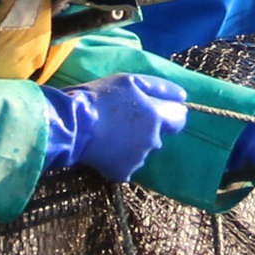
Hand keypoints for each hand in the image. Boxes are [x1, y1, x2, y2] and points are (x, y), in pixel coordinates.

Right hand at [43, 73, 188, 183]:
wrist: (71, 125)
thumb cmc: (100, 98)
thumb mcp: (129, 80)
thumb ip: (160, 87)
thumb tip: (183, 96)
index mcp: (156, 117)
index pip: (178, 119)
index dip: (170, 114)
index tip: (155, 110)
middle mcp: (152, 141)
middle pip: (157, 135)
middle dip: (145, 128)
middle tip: (122, 119)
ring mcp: (138, 159)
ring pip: (141, 150)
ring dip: (132, 143)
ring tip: (110, 133)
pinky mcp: (123, 173)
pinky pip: (127, 164)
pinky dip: (119, 158)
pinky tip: (105, 147)